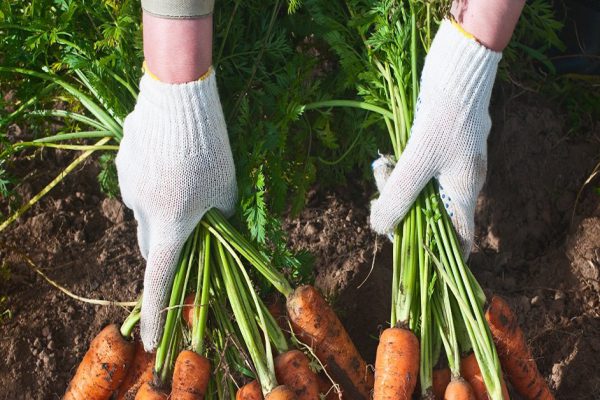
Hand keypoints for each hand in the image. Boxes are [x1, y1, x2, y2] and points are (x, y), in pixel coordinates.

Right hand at [116, 70, 236, 349]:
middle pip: (152, 243)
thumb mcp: (227, 189)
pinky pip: (139, 181)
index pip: (160, 279)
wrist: (179, 98)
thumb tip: (216, 235)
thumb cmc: (212, 148)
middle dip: (168, 244)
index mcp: (170, 224)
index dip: (157, 312)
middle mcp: (141, 210)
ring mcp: (128, 185)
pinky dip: (155, 179)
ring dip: (164, 204)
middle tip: (191, 226)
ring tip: (186, 173)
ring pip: (146, 208)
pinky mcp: (123, 162)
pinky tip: (171, 154)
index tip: (150, 342)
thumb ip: (220, 219)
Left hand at [370, 20, 501, 256]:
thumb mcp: (417, 161)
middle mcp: (460, 183)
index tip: (415, 261)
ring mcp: (451, 164)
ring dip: (396, 186)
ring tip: (383, 167)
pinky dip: (400, 169)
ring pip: (419, 191)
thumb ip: (399, 197)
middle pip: (430, 215)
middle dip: (402, 211)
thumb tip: (380, 228)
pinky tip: (387, 158)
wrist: (457, 70)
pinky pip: (416, 170)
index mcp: (464, 192)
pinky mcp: (439, 147)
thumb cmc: (444, 118)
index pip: (460, 239)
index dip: (441, 257)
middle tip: (380, 198)